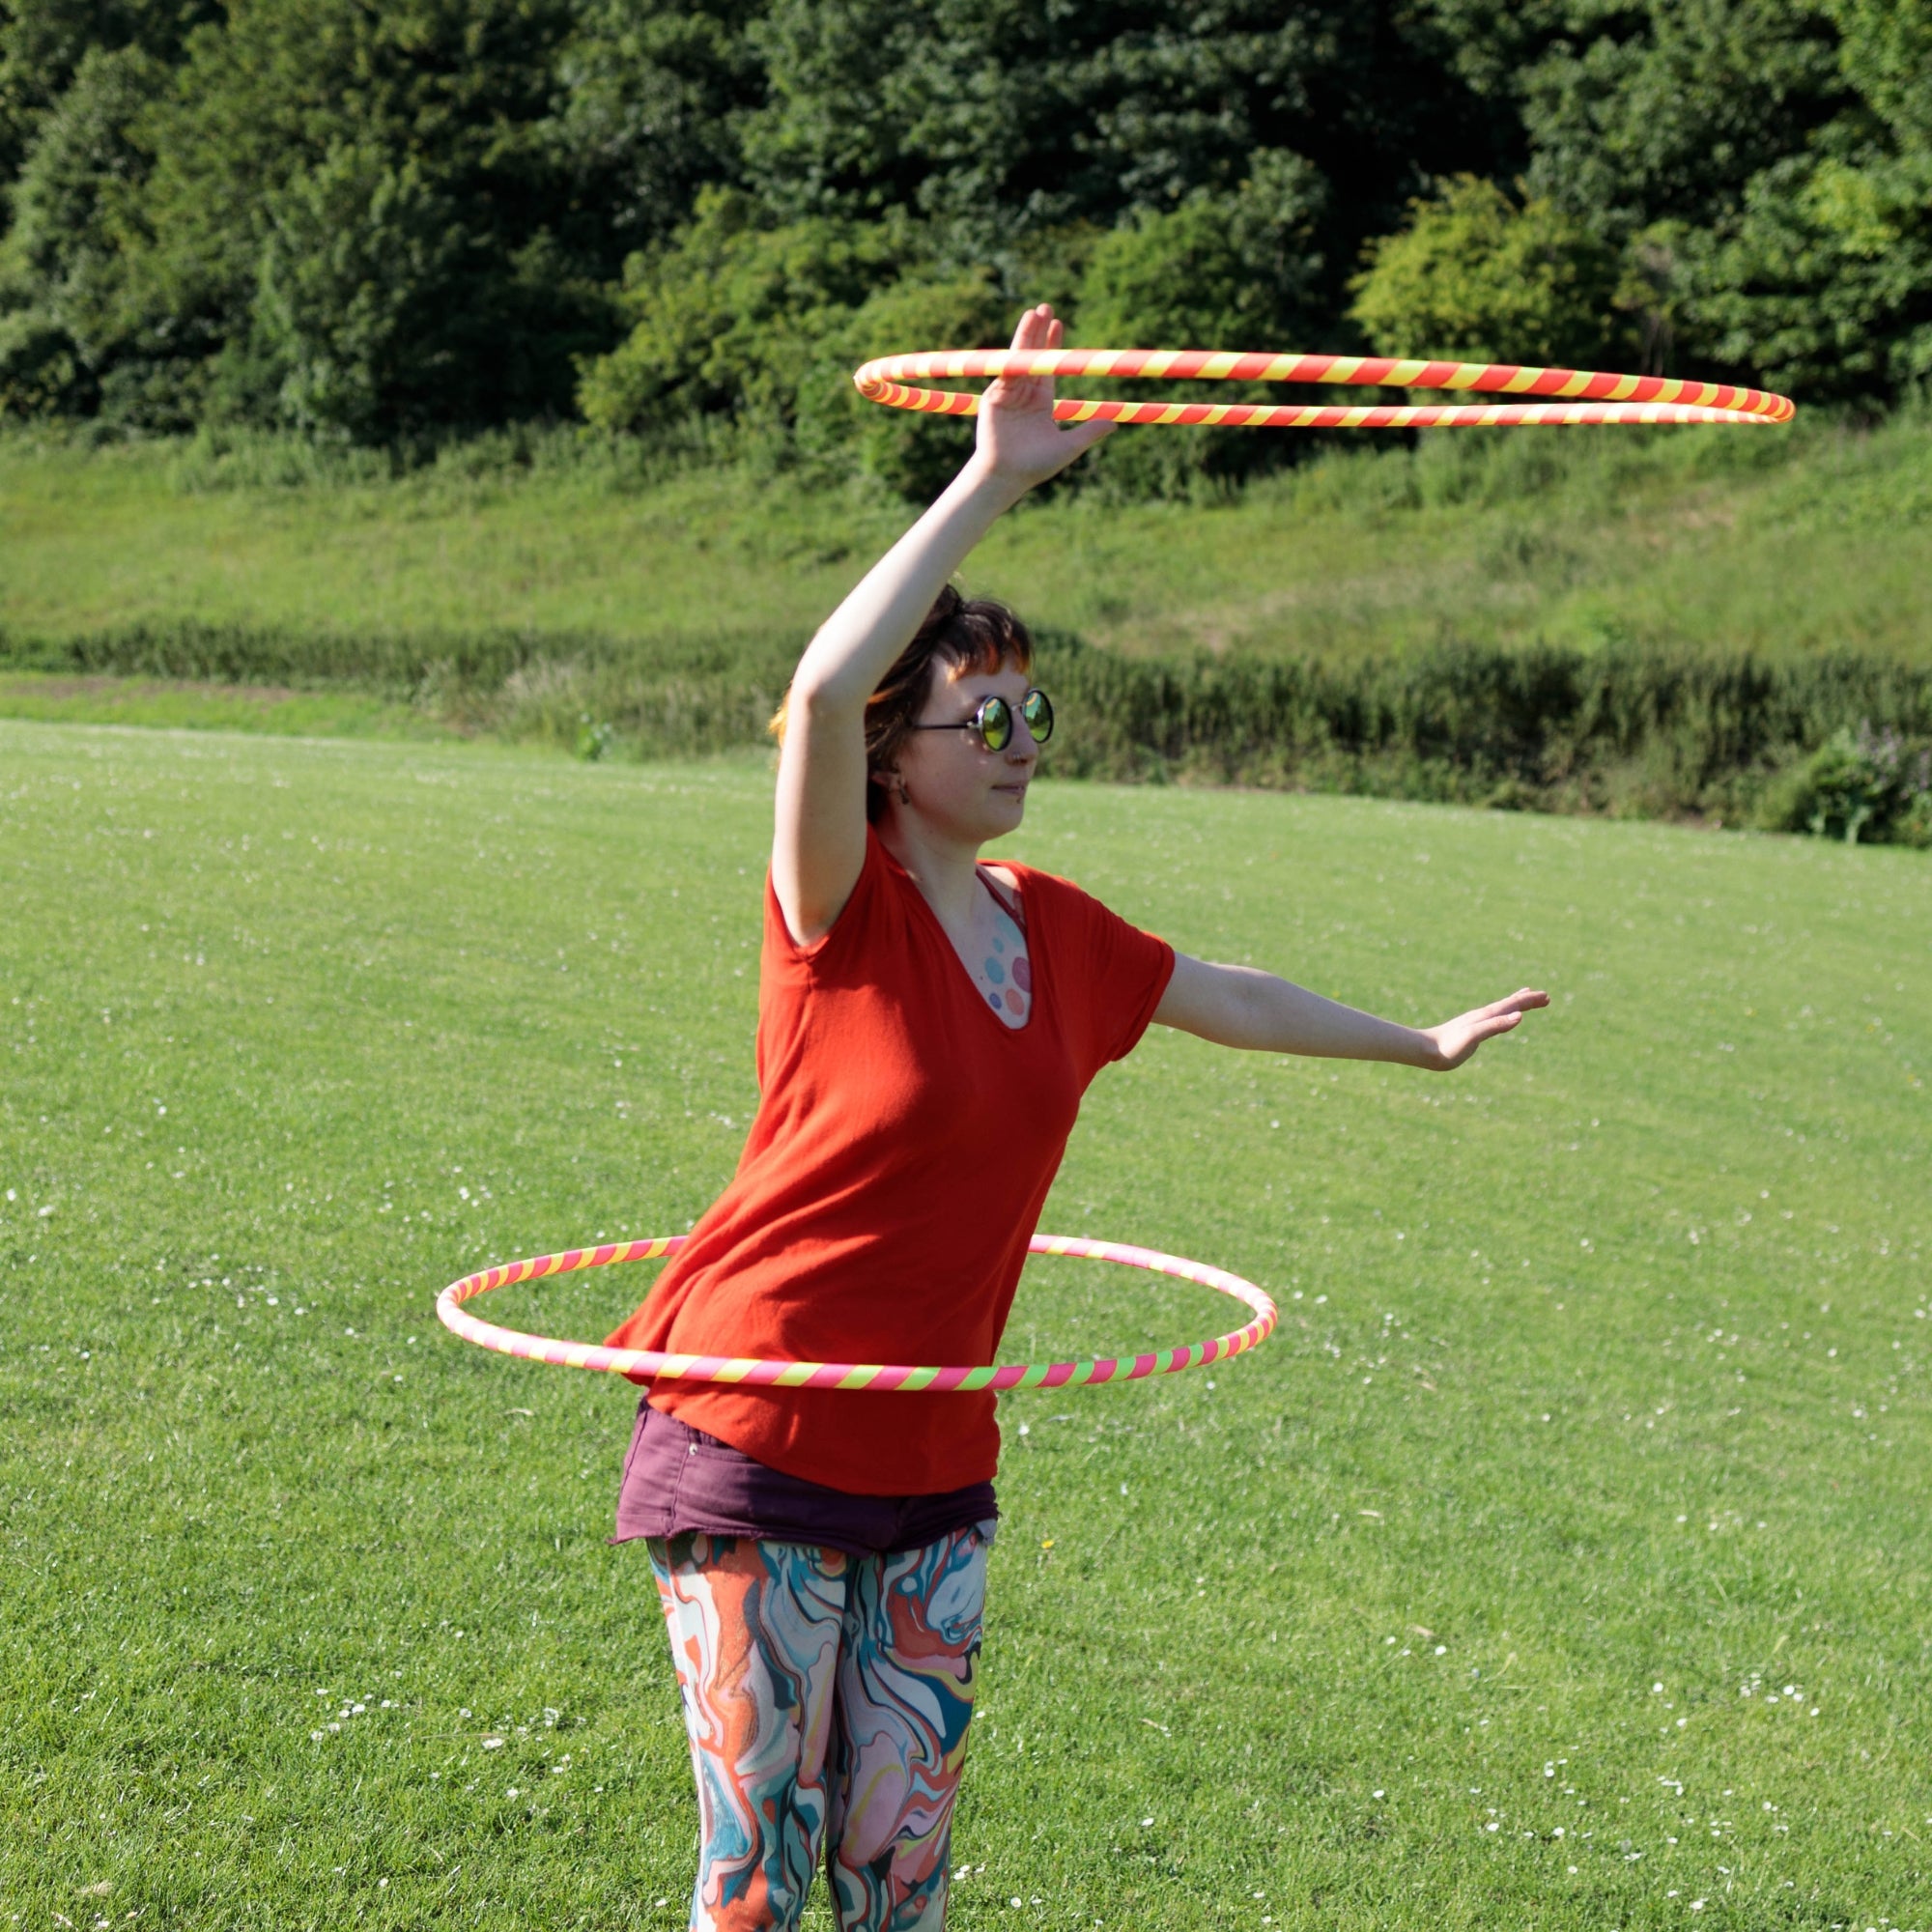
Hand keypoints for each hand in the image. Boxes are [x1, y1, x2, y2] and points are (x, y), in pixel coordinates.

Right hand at [971, 303, 1113, 490]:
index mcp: (1040, 402)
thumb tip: (1115, 424)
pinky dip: (1013, 356)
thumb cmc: (1035, 466)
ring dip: (1025, 335)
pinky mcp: (994, 398)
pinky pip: (1005, 372)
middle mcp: (1024, 394)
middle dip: (1037, 331)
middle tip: (1045, 306)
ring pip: (1019, 359)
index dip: (1053, 344)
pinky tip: (1019, 339)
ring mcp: (1007, 394)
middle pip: (1033, 356)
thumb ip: (1089, 432)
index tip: (1058, 323)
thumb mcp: (1068, 447)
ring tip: (1032, 312)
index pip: (1048, 367)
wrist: (1006, 477)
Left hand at [1417, 988, 1548, 1069]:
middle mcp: (1481, 1016)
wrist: (1425, 1051)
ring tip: (1523, 998)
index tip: (1546, 997)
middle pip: (1508, 1004)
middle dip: (1526, 1000)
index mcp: (1485, 1017)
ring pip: (1500, 1010)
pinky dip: (1501, 1015)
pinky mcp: (1470, 1031)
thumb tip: (1520, 1016)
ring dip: (1515, 1004)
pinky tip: (1500, 1018)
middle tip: (1544, 996)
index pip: (1512, 1005)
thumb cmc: (1449, 1046)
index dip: (1529, 1001)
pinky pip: (1492, 1019)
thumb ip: (1495, 1025)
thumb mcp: (1475, 1036)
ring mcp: (1476, 1023)